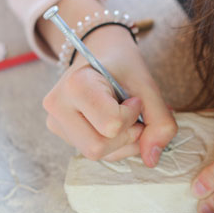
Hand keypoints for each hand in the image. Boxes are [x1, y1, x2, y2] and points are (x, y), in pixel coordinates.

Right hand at [40, 0, 176, 166]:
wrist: (101, 52)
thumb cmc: (123, 66)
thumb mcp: (148, 86)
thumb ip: (159, 121)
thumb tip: (151, 160)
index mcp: (76, 85)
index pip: (111, 125)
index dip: (132, 115)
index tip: (133, 98)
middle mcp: (57, 105)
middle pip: (98, 148)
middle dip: (127, 136)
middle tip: (134, 114)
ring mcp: (54, 121)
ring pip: (96, 154)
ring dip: (123, 143)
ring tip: (125, 118)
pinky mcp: (60, 132)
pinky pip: (92, 153)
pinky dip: (113, 145)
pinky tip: (113, 124)